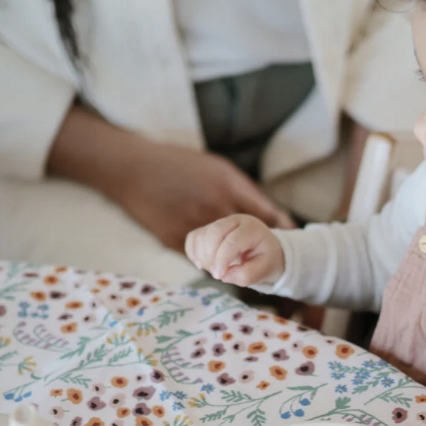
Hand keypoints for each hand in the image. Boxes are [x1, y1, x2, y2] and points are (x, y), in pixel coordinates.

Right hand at [115, 144, 293, 250]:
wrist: (132, 170)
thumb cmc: (178, 164)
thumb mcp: (217, 168)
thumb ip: (242, 192)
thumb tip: (268, 216)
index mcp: (229, 185)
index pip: (267, 215)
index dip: (282, 228)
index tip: (292, 237)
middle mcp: (216, 206)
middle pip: (250, 238)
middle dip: (261, 248)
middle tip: (270, 255)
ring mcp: (196, 224)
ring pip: (226, 253)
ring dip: (235, 259)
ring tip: (240, 260)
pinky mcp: (176, 239)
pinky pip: (202, 257)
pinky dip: (210, 260)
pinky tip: (212, 259)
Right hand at [186, 215, 285, 285]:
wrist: (264, 252)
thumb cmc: (265, 260)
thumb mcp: (264, 271)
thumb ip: (247, 275)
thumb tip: (225, 276)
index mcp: (252, 228)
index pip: (232, 240)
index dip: (222, 259)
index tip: (219, 276)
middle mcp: (235, 221)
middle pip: (214, 232)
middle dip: (210, 257)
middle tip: (217, 274)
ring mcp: (220, 223)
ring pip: (201, 236)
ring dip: (202, 257)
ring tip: (215, 270)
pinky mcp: (208, 230)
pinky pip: (193, 238)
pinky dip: (193, 253)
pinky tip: (203, 264)